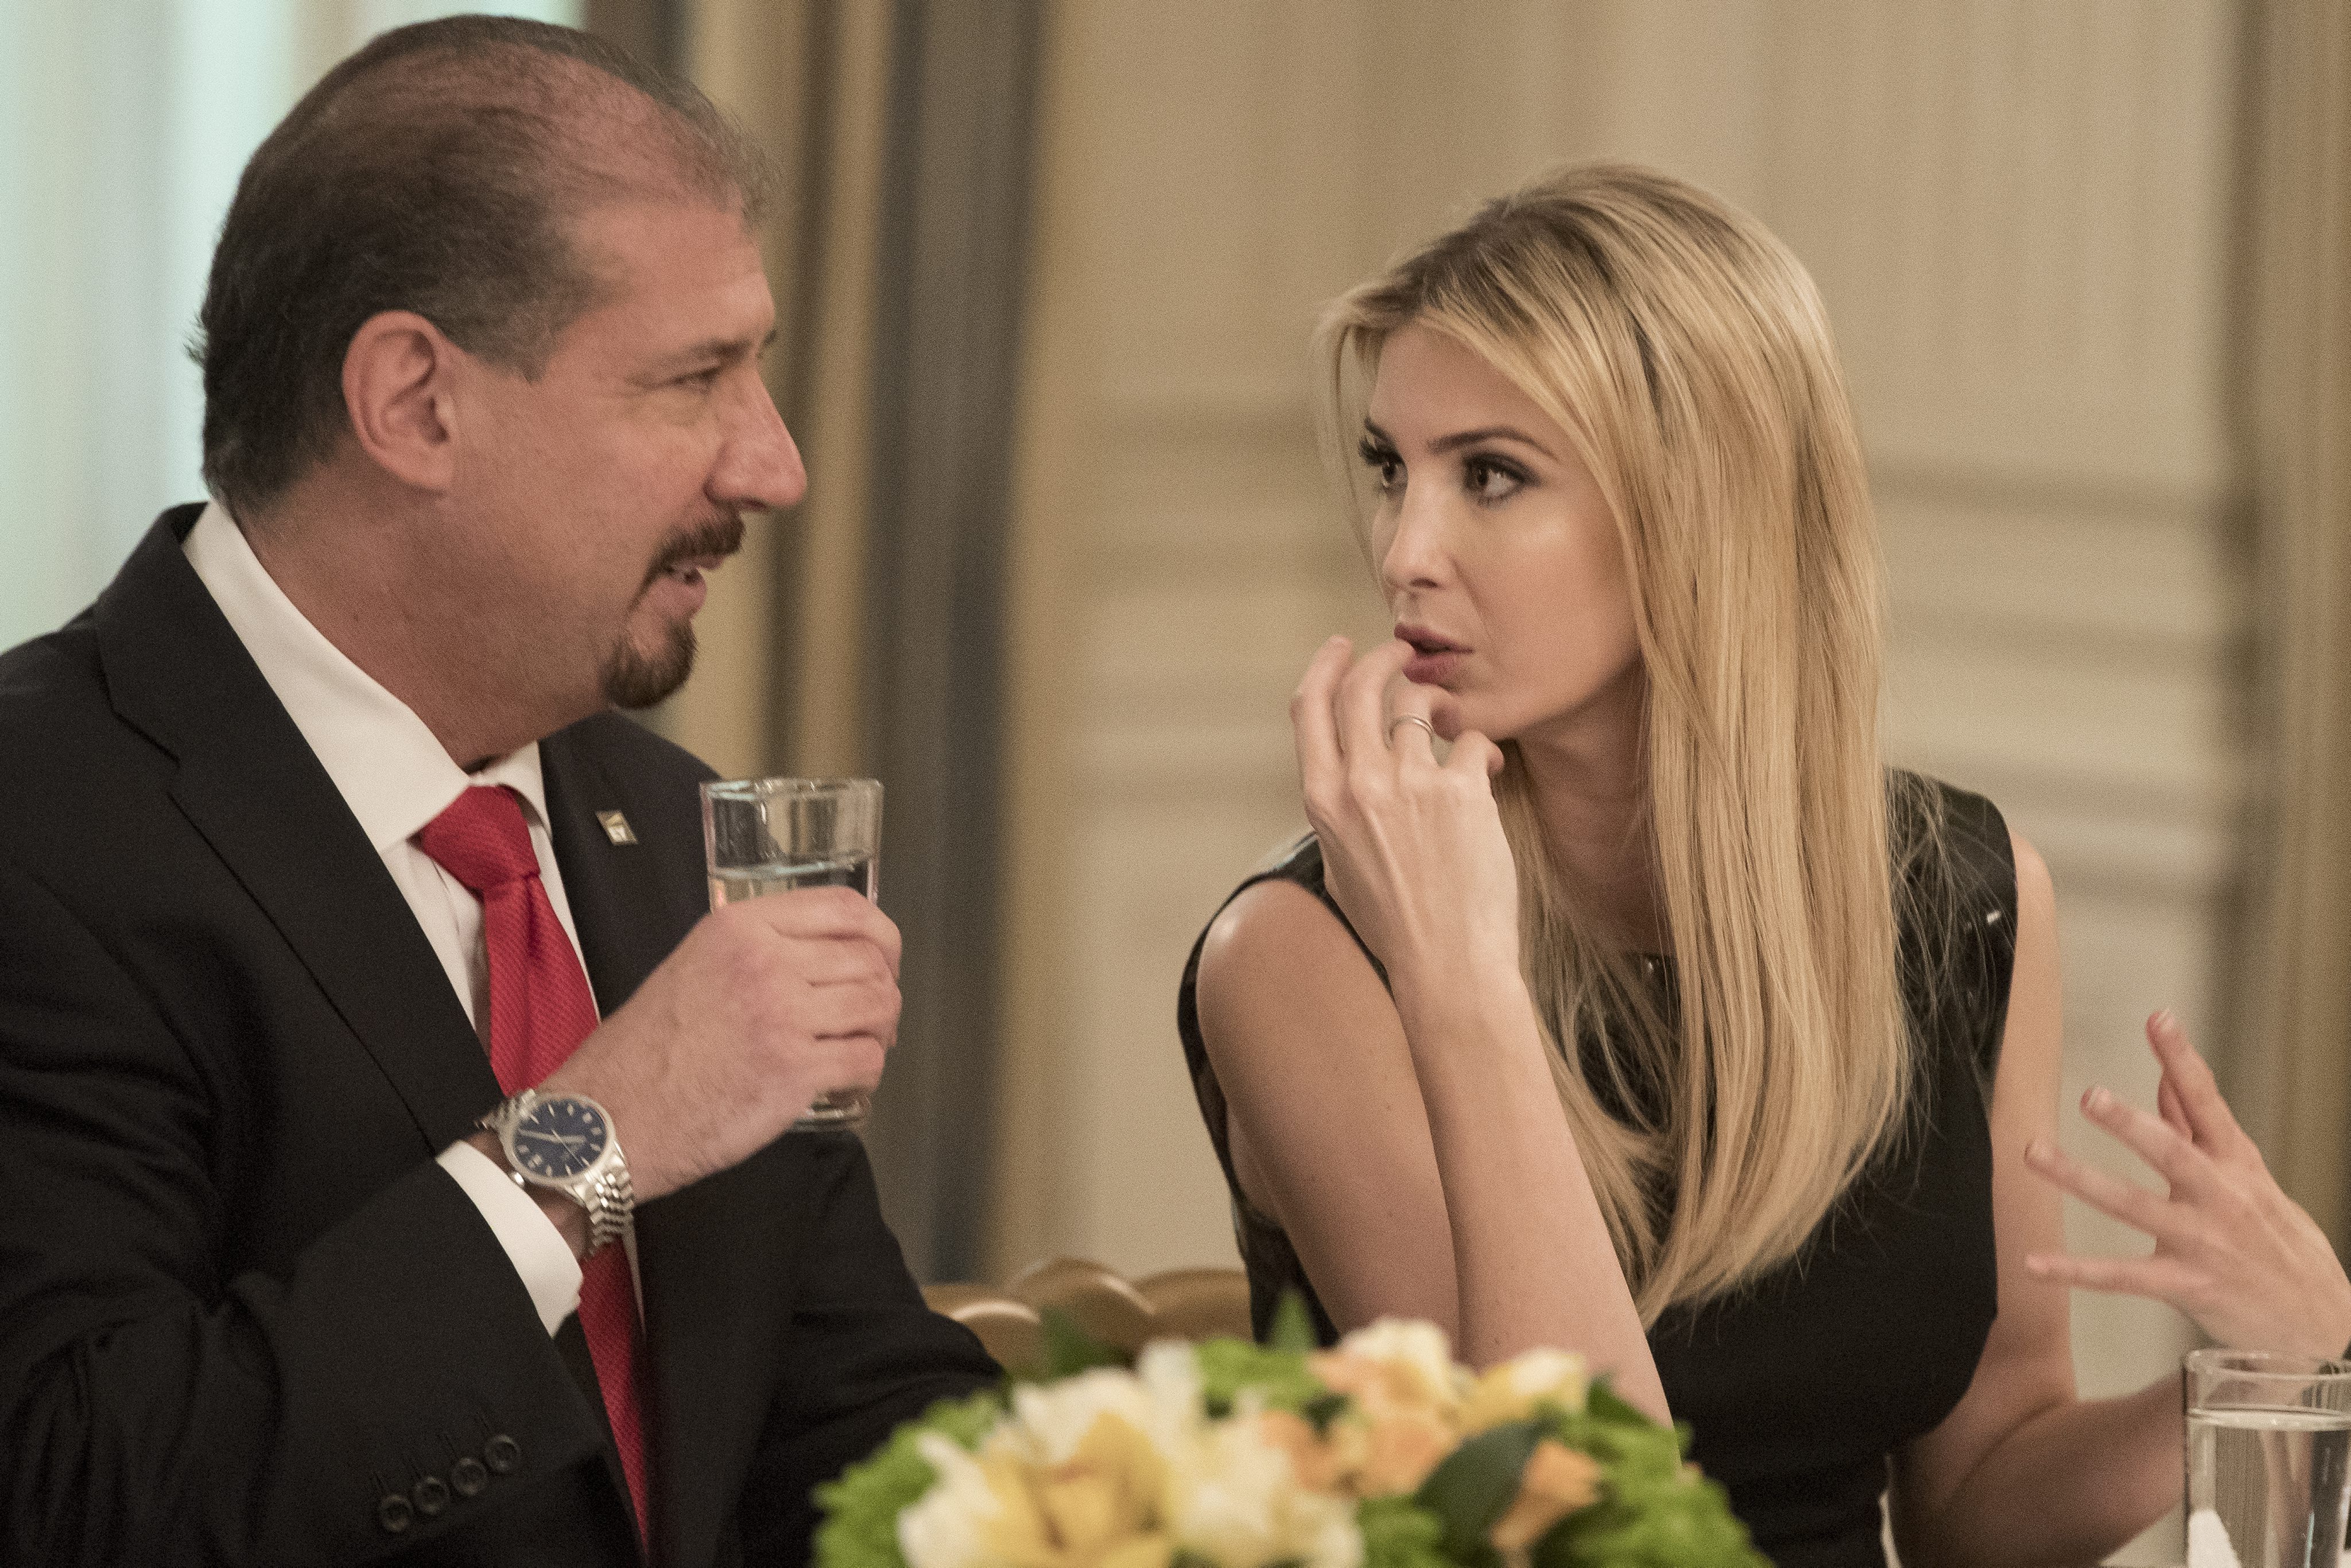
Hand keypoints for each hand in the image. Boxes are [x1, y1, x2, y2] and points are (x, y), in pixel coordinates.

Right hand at [538, 886, 901, 1202]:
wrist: (609, 1117)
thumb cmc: (646, 1050)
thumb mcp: (694, 965)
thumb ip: (755, 951)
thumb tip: (820, 958)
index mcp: (740, 927)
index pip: (843, 907)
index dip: (880, 933)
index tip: (885, 958)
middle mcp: (766, 962)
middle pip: (868, 959)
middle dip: (883, 988)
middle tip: (873, 1017)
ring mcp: (782, 1016)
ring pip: (878, 1004)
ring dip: (882, 1029)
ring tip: (865, 1045)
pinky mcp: (794, 1071)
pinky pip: (866, 1059)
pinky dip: (869, 1071)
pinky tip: (850, 1079)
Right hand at [1291, 635, 1517, 1013]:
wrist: (1447, 964)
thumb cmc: (1395, 926)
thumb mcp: (1340, 865)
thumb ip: (1338, 812)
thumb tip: (1346, 776)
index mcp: (1323, 801)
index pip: (1309, 708)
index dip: (1324, 666)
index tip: (1340, 647)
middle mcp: (1361, 785)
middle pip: (1360, 688)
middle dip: (1382, 658)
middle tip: (1400, 654)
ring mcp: (1412, 784)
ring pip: (1419, 705)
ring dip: (1438, 703)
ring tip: (1451, 722)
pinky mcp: (1464, 792)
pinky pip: (1474, 740)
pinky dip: (1484, 749)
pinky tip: (1491, 768)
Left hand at [2022, 1010, 2350, 1356]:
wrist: (2322, 1324)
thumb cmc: (2279, 1244)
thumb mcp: (2249, 1180)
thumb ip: (2200, 1131)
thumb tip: (2164, 1082)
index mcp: (2238, 1165)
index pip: (2209, 1103)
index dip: (2183, 1061)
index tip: (2158, 1020)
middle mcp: (2220, 1198)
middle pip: (2172, 1152)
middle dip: (2131, 1123)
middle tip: (2089, 1095)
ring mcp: (2203, 1242)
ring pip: (2135, 1206)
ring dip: (2081, 1180)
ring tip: (2035, 1154)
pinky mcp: (2188, 1285)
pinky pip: (2122, 1277)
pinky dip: (2076, 1271)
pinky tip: (2033, 1263)